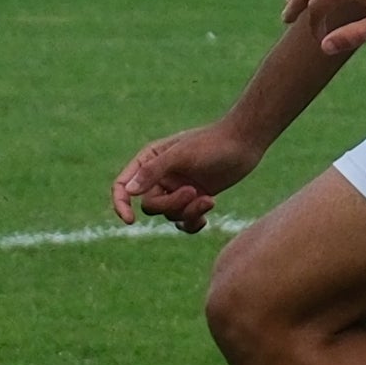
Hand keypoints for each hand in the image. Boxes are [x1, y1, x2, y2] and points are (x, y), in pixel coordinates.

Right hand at [111, 123, 263, 233]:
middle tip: (193, 192)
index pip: (123, 185)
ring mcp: (177, 189)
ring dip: (188, 212)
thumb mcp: (182, 155)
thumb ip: (153, 171)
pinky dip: (194, 221)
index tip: (129, 221)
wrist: (245, 143)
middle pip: (151, 206)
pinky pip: (184, 221)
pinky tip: (209, 210)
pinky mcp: (194, 199)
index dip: (121, 204)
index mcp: (150, 160)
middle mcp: (160, 176)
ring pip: (170, 215)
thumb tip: (129, 191)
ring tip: (209, 199)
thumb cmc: (213, 144)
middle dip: (171, 205)